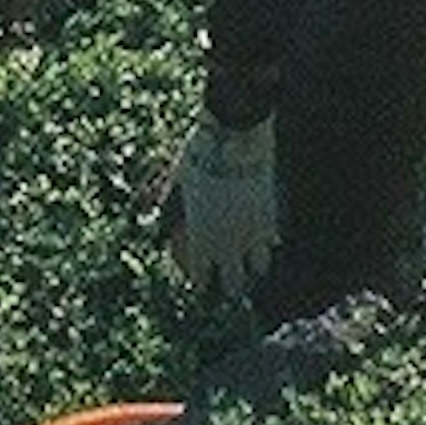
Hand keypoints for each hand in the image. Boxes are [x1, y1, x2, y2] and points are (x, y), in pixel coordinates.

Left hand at [162, 108, 279, 299]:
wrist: (236, 134)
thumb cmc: (199, 154)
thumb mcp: (176, 180)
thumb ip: (167, 207)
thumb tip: (153, 224)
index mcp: (201, 238)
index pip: (202, 279)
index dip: (202, 286)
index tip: (203, 285)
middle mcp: (228, 244)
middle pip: (234, 285)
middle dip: (232, 290)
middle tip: (230, 288)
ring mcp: (252, 232)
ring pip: (260, 268)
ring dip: (255, 268)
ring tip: (253, 267)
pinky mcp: (271, 217)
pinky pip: (273, 241)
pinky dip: (270, 244)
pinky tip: (271, 241)